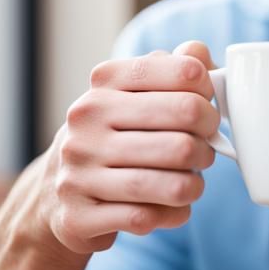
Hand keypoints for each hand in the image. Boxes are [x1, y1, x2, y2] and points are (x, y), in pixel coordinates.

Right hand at [39, 41, 219, 254]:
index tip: (209, 110)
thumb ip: (173, 70)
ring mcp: (77, 169)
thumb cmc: (115, 135)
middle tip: (206, 151)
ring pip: (167, 180)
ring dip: (194, 184)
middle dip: (207, 143)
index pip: (183, 75)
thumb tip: (198, 52)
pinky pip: (145, 217)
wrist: (58, 192)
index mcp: (105, 83)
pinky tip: (175, 207)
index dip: (209, 96)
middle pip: (183, 128)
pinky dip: (173, 214)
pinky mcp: (77, 215)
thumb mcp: (137, 95)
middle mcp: (86, 121)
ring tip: (195, 182)